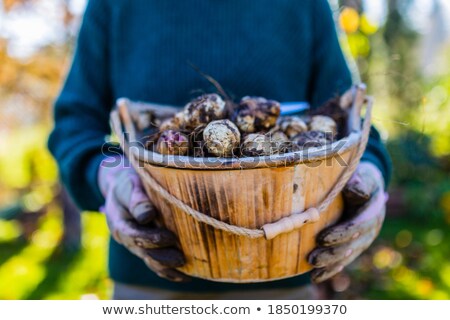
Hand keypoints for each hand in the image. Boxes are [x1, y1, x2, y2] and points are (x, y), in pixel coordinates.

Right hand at [98, 156, 188, 281]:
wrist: (123, 188)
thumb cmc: (129, 183)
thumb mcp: (129, 186)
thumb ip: (136, 200)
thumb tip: (147, 215)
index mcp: (119, 223)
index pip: (134, 236)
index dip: (151, 239)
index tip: (170, 237)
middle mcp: (126, 238)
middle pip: (143, 252)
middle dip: (163, 258)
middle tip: (182, 259)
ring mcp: (135, 245)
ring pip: (150, 261)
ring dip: (167, 269)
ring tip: (187, 273)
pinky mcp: (145, 247)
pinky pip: (155, 262)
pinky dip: (168, 271)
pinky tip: (184, 276)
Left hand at [308, 162, 387, 282]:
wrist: (368, 187)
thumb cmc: (360, 179)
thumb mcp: (363, 177)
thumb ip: (359, 183)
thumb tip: (355, 188)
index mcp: (371, 211)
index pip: (357, 226)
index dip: (341, 234)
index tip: (322, 238)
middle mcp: (370, 229)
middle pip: (351, 245)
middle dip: (331, 253)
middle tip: (312, 258)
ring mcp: (363, 240)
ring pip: (347, 256)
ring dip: (329, 265)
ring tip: (312, 269)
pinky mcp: (354, 247)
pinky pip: (344, 261)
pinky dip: (330, 270)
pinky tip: (315, 277)